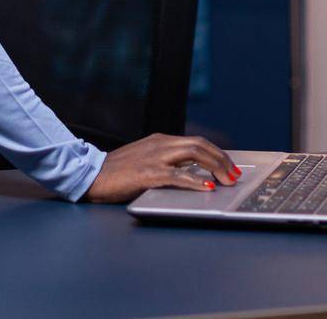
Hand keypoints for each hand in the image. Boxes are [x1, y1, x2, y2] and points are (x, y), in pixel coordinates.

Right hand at [82, 133, 241, 203]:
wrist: (91, 175)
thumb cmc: (117, 172)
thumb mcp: (145, 160)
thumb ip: (166, 162)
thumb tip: (193, 172)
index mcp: (160, 140)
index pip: (196, 142)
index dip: (217, 154)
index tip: (230, 166)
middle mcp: (160, 144)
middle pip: (200, 145)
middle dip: (222, 159)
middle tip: (235, 174)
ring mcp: (154, 158)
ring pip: (194, 154)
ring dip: (216, 166)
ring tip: (228, 179)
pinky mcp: (148, 174)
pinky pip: (177, 175)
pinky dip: (195, 181)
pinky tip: (206, 187)